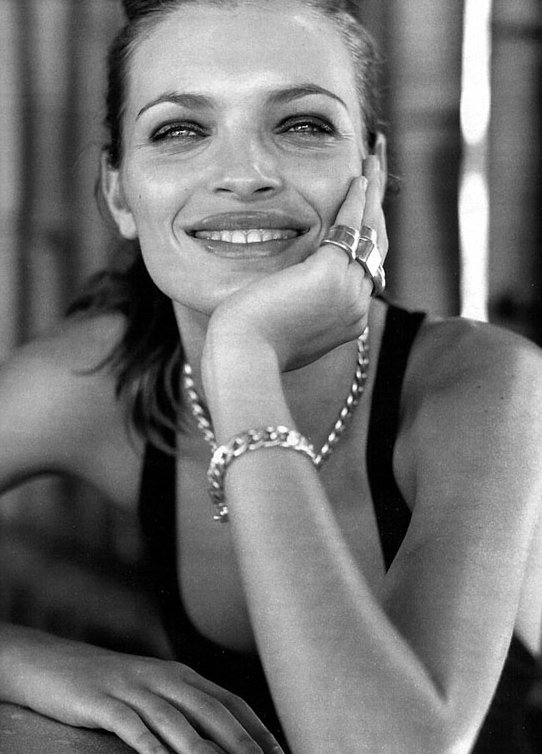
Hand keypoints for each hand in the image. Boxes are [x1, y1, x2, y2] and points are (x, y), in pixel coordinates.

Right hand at [5, 627, 282, 753]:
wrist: (55, 663)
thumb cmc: (111, 685)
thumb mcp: (153, 691)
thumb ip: (185, 709)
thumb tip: (220, 738)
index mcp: (181, 674)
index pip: (229, 700)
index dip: (256, 725)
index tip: (279, 752)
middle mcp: (163, 677)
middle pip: (211, 709)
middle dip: (241, 740)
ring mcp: (133, 688)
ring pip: (176, 719)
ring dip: (203, 748)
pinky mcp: (103, 702)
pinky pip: (131, 726)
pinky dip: (151, 745)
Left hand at [207, 157, 387, 371]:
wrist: (245, 355)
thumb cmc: (251, 345)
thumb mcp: (284, 328)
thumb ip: (298, 308)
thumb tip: (290, 297)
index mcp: (348, 320)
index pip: (364, 270)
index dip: (366, 239)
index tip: (363, 217)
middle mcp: (357, 305)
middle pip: (376, 247)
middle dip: (377, 209)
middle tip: (376, 177)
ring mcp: (349, 290)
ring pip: (369, 231)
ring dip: (371, 194)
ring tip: (373, 164)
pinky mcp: (331, 273)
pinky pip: (350, 225)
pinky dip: (355, 199)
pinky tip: (356, 177)